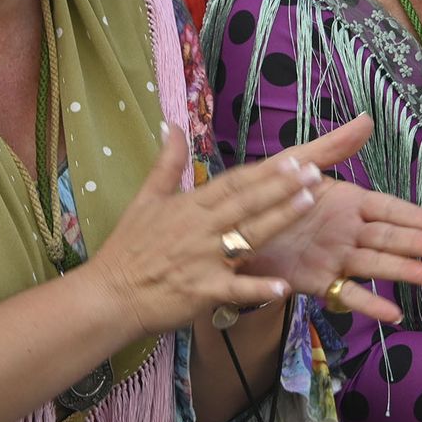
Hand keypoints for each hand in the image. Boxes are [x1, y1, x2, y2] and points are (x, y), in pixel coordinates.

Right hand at [83, 128, 322, 337]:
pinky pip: (234, 290)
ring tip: (309, 203)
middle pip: (247, 202)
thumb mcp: (145, 199)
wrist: (107, 296)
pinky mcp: (202, 292)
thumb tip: (172, 124)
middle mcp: (200, 229)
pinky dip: (257, 288)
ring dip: (279, 219)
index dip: (264, 171)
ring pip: (248, 236)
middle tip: (315, 171)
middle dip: (282, 186)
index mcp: (190, 206)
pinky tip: (283, 286)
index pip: (234, 183)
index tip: (294, 158)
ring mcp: (203, 260)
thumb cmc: (128, 249)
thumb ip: (167, 163)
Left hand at [237, 116, 421, 322]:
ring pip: (377, 266)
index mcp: (348, 202)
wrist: (231, 229)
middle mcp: (348, 231)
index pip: (389, 208)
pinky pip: (348, 294)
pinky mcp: (318, 282)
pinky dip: (370, 305)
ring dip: (404, 272)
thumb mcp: (298, 162)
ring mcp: (336, 258)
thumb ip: (333, 147)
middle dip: (418, 245)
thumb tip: (367, 119)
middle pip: (390, 238)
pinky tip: (393, 314)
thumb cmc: (268, 192)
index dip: (416, 215)